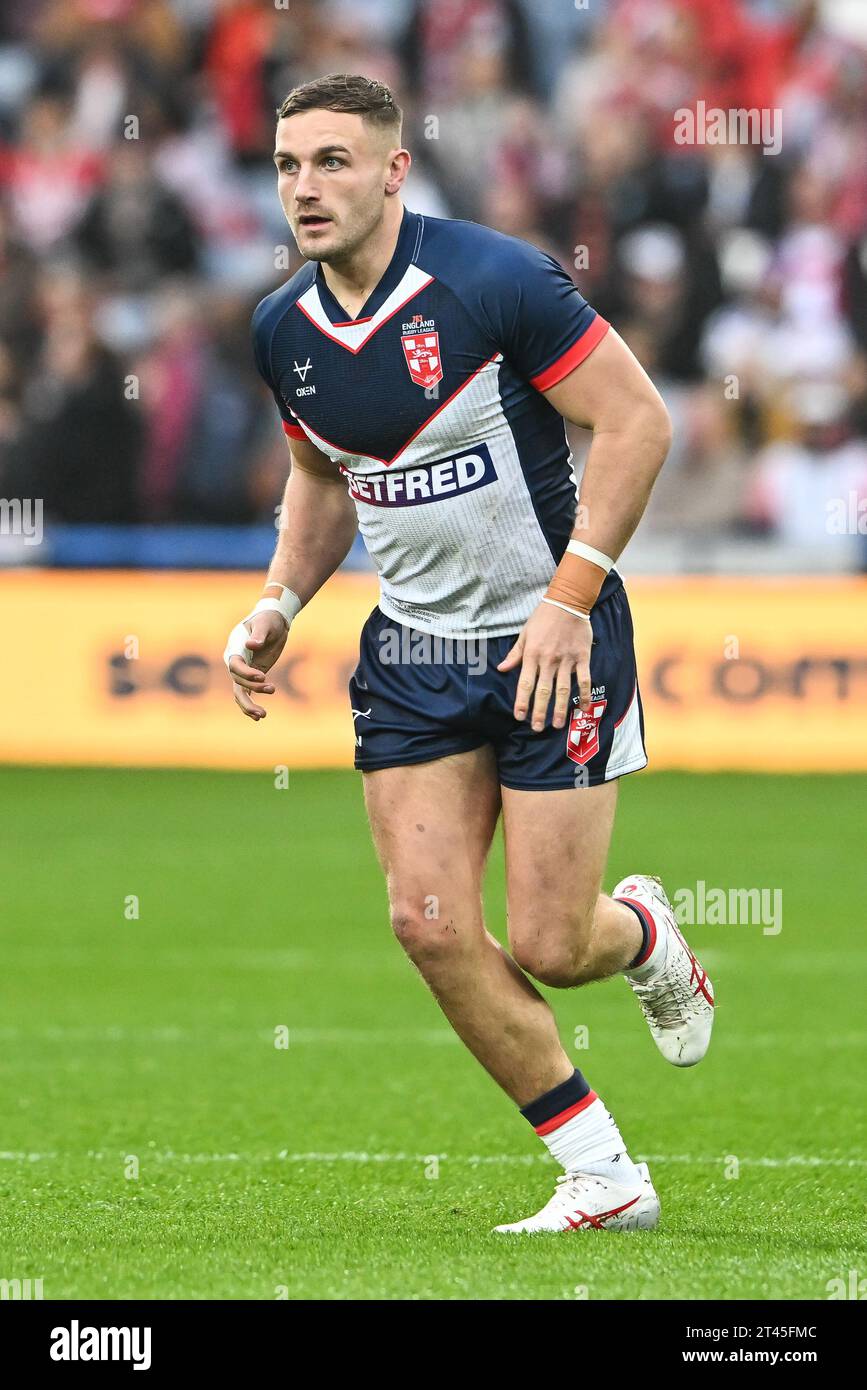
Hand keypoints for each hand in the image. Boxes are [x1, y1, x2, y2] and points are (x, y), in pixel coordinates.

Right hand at [226, 610, 288, 720]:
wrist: (273, 621)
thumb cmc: (268, 619)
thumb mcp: (265, 624)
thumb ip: (258, 635)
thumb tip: (251, 646)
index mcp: (235, 646)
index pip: (235, 664)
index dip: (246, 673)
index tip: (262, 677)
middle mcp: (235, 660)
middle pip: (237, 680)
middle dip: (252, 689)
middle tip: (272, 690)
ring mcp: (243, 669)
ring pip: (239, 691)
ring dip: (248, 704)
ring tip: (262, 715)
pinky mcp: (252, 676)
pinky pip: (247, 693)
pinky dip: (251, 705)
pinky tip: (259, 717)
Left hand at [497, 601, 592, 730]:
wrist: (567, 602)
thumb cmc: (543, 617)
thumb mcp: (525, 634)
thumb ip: (515, 654)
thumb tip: (502, 669)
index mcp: (532, 655)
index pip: (525, 683)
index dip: (522, 701)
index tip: (519, 716)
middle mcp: (548, 660)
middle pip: (543, 691)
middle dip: (539, 711)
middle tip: (537, 728)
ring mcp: (566, 660)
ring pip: (563, 689)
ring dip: (561, 708)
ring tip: (558, 725)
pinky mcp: (582, 657)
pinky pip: (584, 679)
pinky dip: (584, 694)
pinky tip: (584, 708)